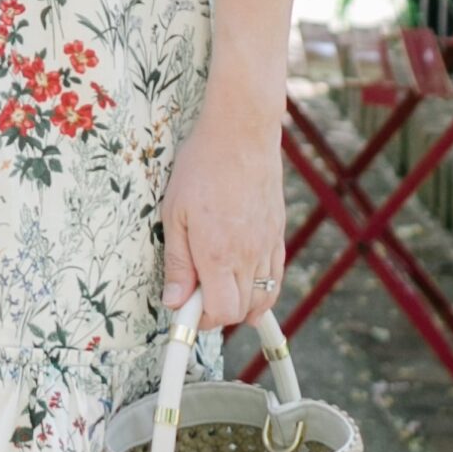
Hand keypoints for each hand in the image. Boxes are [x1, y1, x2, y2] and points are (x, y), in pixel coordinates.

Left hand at [159, 91, 286, 339]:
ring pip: (263, 298)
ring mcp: (267, 245)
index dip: (200, 318)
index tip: (184, 306)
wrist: (242, 132)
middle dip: (216, 312)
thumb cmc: (203, 167)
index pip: (220, 312)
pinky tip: (246, 282)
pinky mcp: (278, 233)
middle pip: (241, 311)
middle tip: (196, 293)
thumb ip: (178, 262)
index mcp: (218, 254)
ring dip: (240, 303)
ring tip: (218, 285)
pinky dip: (263, 290)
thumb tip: (174, 301)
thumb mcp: (174, 213)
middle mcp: (248, 256)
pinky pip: (276, 276)